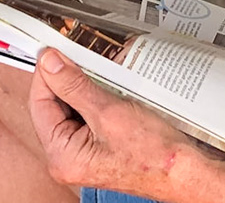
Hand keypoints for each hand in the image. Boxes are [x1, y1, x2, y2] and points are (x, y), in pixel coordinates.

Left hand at [30, 48, 220, 198]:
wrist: (185, 172)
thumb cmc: (154, 154)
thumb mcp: (108, 111)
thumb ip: (73, 85)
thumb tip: (50, 64)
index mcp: (62, 156)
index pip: (39, 104)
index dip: (46, 74)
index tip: (52, 52)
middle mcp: (67, 159)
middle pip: (53, 107)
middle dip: (65, 81)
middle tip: (77, 58)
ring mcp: (82, 155)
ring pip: (71, 110)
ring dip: (82, 89)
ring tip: (98, 75)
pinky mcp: (97, 149)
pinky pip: (87, 118)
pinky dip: (94, 100)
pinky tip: (108, 90)